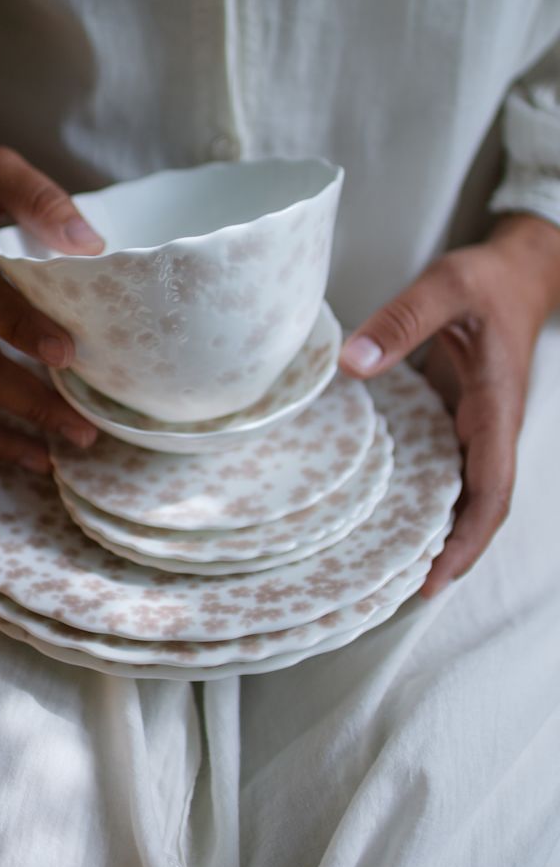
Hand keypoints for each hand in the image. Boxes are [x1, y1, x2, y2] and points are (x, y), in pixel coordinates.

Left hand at [339, 214, 559, 596]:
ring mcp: (476, 427)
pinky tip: (386, 511)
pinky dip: (425, 498)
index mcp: (495, 409)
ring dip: (435, 532)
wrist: (516, 273)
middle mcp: (490, 429)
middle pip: (479, 510)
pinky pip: (446, 470)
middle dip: (448, 555)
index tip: (433, 579)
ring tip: (385, 566)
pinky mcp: (459, 419)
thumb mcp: (445, 287)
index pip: (492, 491)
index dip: (467, 541)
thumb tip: (351, 366)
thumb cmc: (486, 281)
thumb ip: (401, 322)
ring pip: (463, 495)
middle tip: (398, 593)